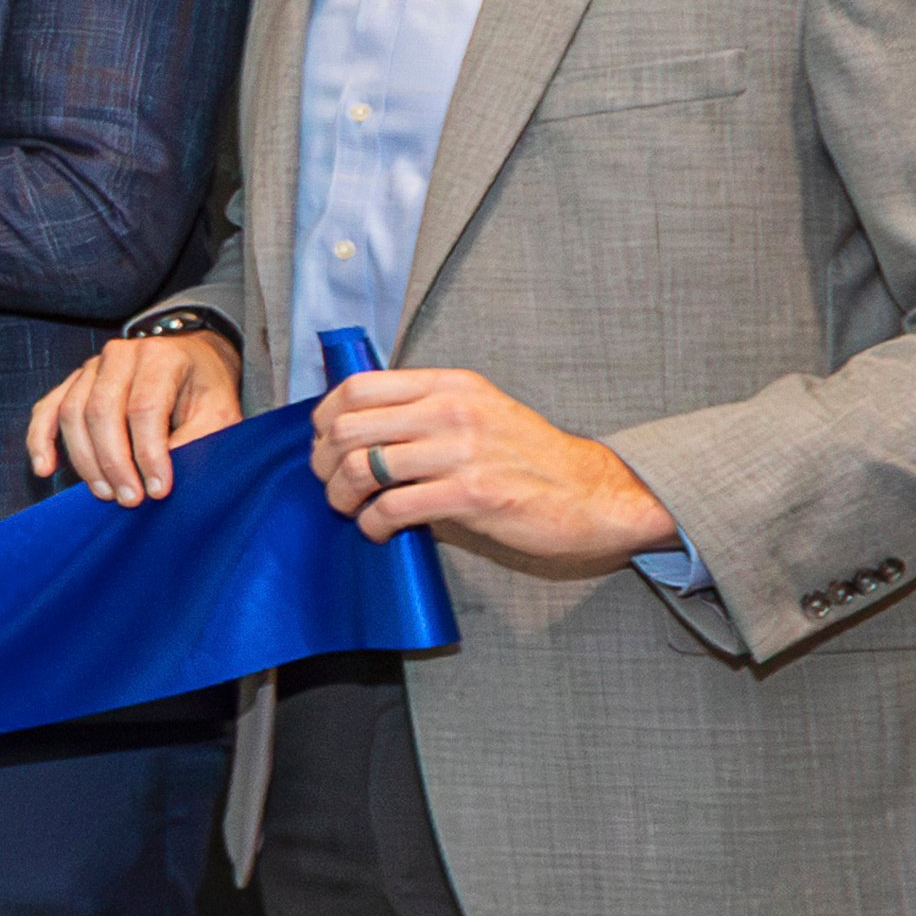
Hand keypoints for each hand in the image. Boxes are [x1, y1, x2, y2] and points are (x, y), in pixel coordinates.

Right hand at [29, 329, 247, 502]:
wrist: (190, 360)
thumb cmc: (205, 390)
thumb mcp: (220, 412)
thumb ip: (198, 438)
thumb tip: (160, 472)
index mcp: (161, 356)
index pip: (145, 408)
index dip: (148, 453)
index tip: (157, 489)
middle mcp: (121, 354)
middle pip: (102, 410)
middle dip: (113, 462)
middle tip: (128, 498)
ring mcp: (92, 366)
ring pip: (72, 413)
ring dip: (84, 460)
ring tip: (104, 492)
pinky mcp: (73, 381)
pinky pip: (48, 410)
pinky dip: (41, 440)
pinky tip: (45, 469)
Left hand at [313, 366, 675, 569]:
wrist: (592, 492)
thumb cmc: (529, 458)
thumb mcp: (478, 411)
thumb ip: (425, 409)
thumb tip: (357, 426)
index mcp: (450, 385)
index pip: (357, 386)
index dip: (324, 418)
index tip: (323, 443)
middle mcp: (452, 411)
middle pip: (348, 428)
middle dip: (323, 462)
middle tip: (330, 483)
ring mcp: (461, 452)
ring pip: (360, 469)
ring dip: (341, 497)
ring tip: (353, 509)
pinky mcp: (470, 494)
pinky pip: (391, 508)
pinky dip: (372, 525)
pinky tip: (380, 530)